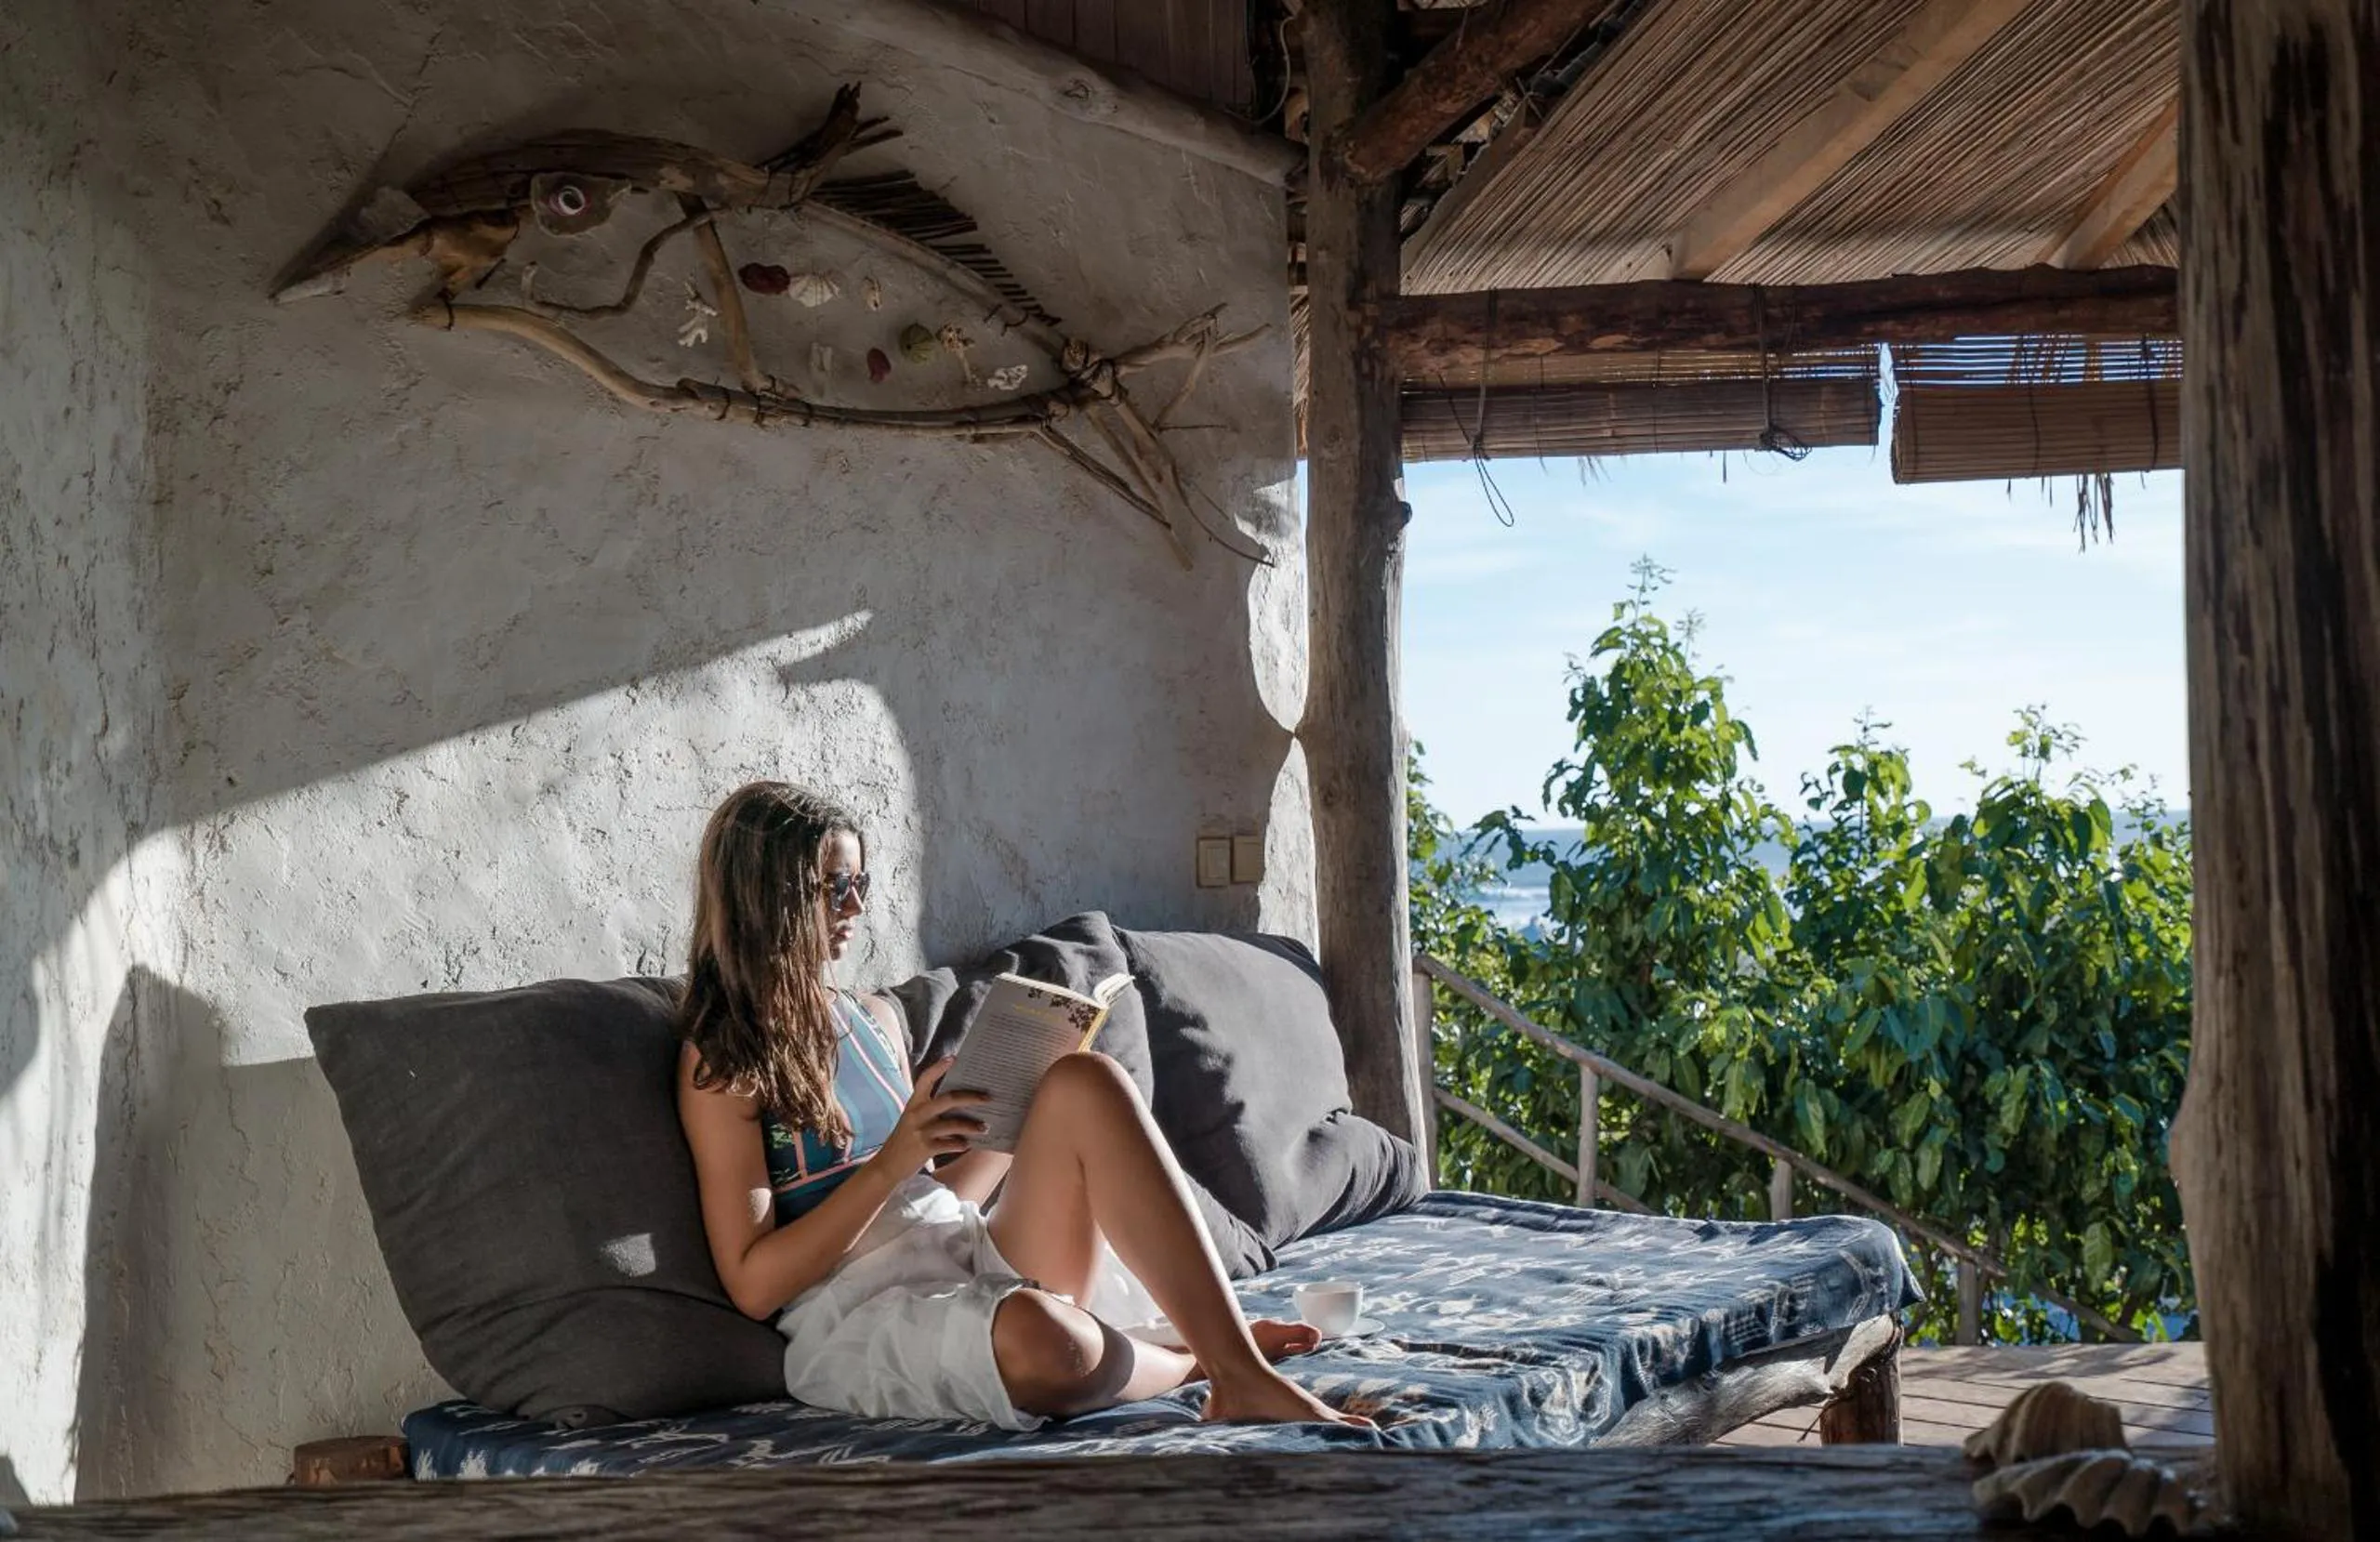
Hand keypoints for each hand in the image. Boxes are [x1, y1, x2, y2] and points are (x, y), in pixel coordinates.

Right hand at [876, 1059, 987, 1173]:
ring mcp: (921, 1131)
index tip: (953, 1058)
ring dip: (972, 1126)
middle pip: (949, 1099)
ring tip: (985, 1128)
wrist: (887, 1165)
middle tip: (988, 1098)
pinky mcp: (925, 1148)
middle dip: (971, 1098)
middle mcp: (917, 1114)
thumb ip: (930, 1110)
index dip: (938, 1068)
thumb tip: (960, 1103)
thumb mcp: (912, 1119)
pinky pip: (950, 1144)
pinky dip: (961, 1144)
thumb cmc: (905, 1139)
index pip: (925, 1080)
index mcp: (914, 1103)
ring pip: (953, 1124)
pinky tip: (967, 1145)